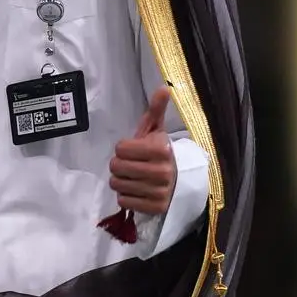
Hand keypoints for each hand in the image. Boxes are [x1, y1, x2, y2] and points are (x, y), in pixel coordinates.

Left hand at [108, 88, 175, 214]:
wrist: (181, 180)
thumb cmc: (162, 152)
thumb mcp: (158, 130)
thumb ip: (156, 110)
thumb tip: (164, 88)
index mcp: (161, 149)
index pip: (120, 149)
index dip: (123, 148)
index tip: (134, 149)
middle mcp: (162, 171)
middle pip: (115, 167)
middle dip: (119, 165)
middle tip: (129, 165)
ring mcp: (159, 192)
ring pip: (117, 185)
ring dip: (121, 181)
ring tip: (132, 177)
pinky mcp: (156, 208)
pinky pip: (124, 202)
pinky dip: (126, 197)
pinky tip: (136, 190)